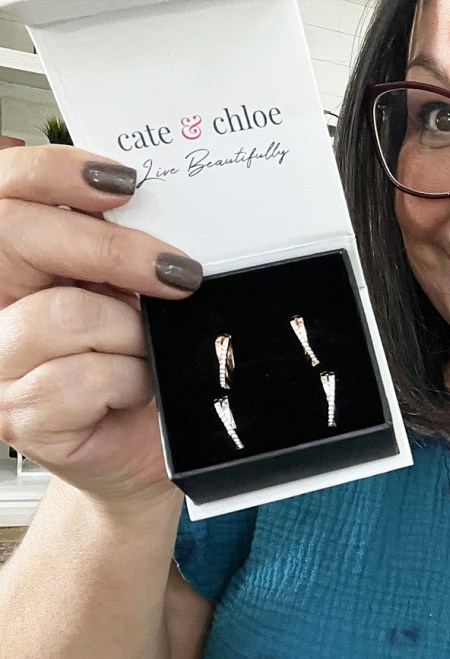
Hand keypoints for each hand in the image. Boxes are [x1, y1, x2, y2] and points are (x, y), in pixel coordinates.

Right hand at [0, 145, 201, 507]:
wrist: (147, 441)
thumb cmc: (140, 362)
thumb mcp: (131, 288)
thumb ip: (118, 244)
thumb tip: (146, 202)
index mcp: (16, 259)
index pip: (5, 188)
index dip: (54, 172)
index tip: (124, 181)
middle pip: (15, 235)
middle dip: (111, 248)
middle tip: (176, 272)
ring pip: (62, 313)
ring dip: (130, 331)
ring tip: (145, 349)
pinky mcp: (16, 415)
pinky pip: (81, 376)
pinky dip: (130, 379)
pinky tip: (135, 389)